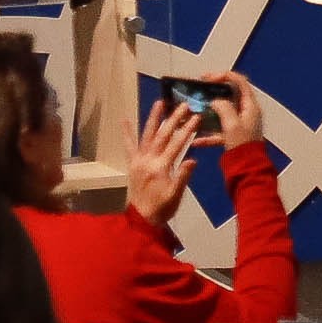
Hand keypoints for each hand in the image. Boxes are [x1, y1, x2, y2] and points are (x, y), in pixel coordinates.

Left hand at [126, 101, 198, 232]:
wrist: (141, 218)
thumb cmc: (163, 207)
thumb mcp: (176, 194)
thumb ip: (183, 176)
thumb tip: (192, 159)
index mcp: (161, 167)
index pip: (177, 144)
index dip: (187, 130)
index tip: (196, 117)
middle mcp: (148, 160)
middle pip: (162, 135)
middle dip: (174, 119)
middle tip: (183, 105)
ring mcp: (138, 160)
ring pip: (147, 135)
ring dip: (153, 118)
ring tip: (159, 103)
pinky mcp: (132, 163)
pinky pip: (129, 146)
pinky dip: (127, 133)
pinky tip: (125, 120)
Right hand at [199, 71, 261, 151]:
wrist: (247, 168)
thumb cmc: (244, 146)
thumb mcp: (232, 124)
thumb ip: (223, 108)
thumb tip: (216, 101)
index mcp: (250, 106)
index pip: (240, 82)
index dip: (224, 76)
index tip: (208, 78)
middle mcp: (246, 113)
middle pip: (229, 96)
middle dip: (212, 94)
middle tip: (199, 91)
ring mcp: (240, 124)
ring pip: (221, 114)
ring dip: (207, 113)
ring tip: (193, 112)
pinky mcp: (233, 136)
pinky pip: (218, 131)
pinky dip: (208, 134)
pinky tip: (196, 140)